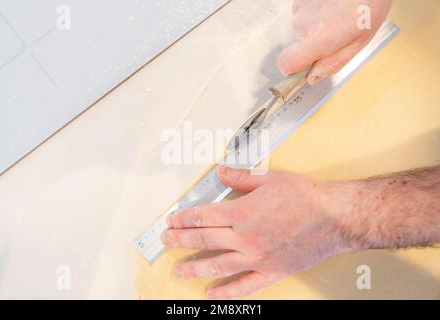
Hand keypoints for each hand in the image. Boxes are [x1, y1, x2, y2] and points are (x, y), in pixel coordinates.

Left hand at [161, 166, 363, 298]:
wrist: (334, 217)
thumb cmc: (305, 197)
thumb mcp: (269, 179)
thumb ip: (241, 178)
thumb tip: (222, 173)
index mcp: (241, 213)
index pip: (202, 217)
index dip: (183, 219)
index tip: (172, 221)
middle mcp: (244, 238)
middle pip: (203, 241)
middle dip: (181, 240)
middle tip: (166, 241)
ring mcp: (256, 258)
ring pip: (216, 266)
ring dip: (194, 269)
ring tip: (178, 270)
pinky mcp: (271, 271)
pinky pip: (244, 287)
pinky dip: (226, 293)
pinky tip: (212, 295)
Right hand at [277, 0, 392, 83]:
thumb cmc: (368, 4)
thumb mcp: (358, 42)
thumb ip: (333, 62)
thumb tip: (313, 77)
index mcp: (316, 40)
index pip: (285, 63)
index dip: (291, 68)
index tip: (302, 67)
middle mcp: (302, 24)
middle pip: (298, 44)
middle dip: (313, 43)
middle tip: (336, 33)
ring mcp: (299, 8)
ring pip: (302, 27)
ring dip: (315, 25)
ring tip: (336, 15)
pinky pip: (303, 11)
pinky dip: (315, 11)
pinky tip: (330, 5)